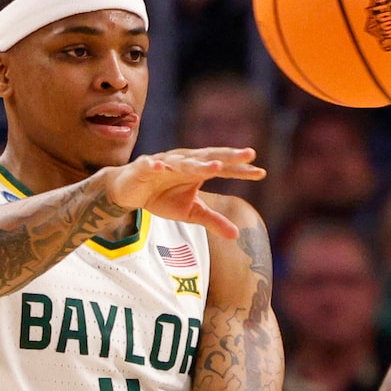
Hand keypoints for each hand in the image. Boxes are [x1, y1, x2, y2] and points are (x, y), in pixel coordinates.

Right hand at [107, 147, 264, 241]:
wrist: (129, 191)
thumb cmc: (162, 197)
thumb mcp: (190, 213)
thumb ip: (213, 220)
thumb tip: (237, 236)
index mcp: (197, 170)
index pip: (223, 169)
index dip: (241, 171)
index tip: (261, 173)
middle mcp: (184, 162)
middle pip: (209, 157)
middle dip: (228, 156)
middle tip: (248, 154)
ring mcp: (165, 162)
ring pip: (183, 162)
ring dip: (198, 164)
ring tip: (214, 167)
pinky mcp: (144, 167)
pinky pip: (151, 166)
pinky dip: (156, 166)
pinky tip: (162, 168)